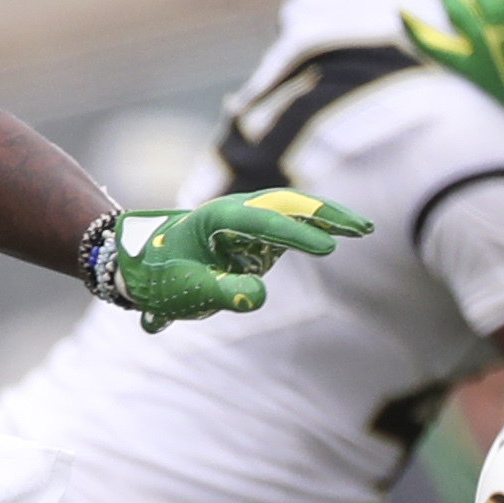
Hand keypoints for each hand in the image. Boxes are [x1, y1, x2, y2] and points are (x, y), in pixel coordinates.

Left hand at [105, 191, 372, 327]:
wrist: (140, 264)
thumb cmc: (160, 276)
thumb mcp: (186, 290)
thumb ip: (222, 293)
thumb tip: (259, 298)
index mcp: (215, 218)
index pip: (263, 221)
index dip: (296, 234)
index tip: (328, 248)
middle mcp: (235, 211)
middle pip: (286, 204)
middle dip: (324, 213)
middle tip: (360, 230)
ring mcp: (248, 220)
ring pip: (294, 210)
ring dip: (328, 215)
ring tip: (363, 230)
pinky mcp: (257, 235)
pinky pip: (293, 225)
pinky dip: (319, 226)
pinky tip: (348, 234)